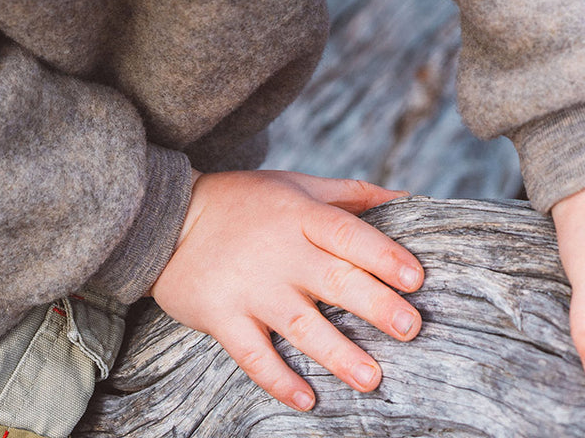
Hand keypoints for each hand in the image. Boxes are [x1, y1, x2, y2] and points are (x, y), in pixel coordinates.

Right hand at [150, 169, 423, 410]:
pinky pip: (253, 354)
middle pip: (333, 280)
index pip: (347, 233)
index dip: (382, 254)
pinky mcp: (222, 316)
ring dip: (337, 353)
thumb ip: (349, 194)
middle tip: (410, 328)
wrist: (169, 219)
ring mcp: (250, 287)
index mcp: (299, 216)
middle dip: (374, 305)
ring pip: (299, 324)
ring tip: (371, 379)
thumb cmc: (244, 202)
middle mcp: (279, 252)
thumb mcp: (294, 185)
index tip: (416, 277)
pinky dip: (278, 378)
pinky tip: (307, 399)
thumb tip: (408, 198)